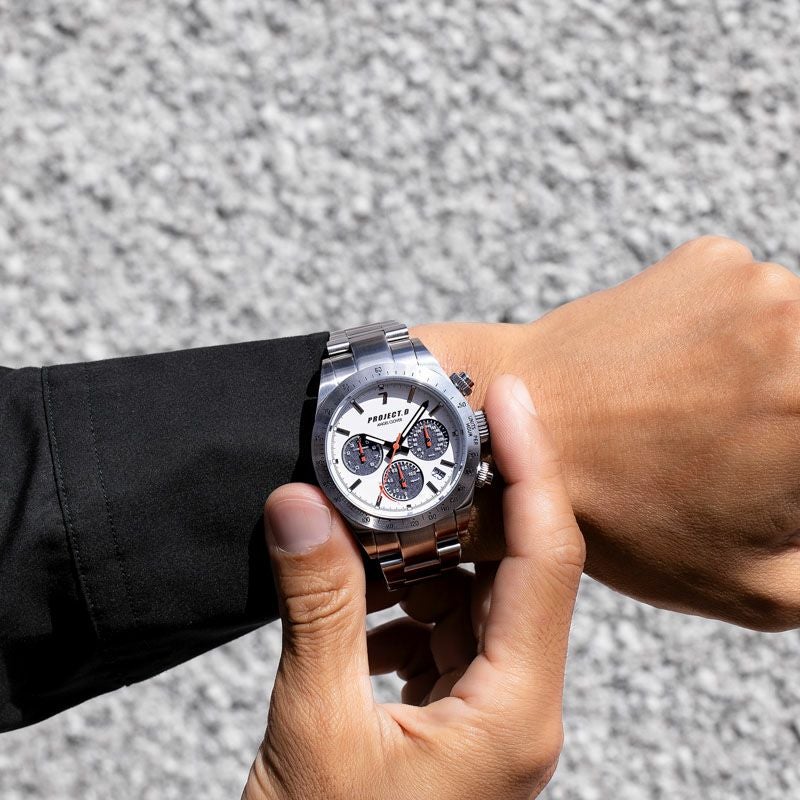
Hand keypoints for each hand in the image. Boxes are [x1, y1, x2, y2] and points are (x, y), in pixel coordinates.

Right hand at [243, 375, 584, 799]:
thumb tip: (298, 506)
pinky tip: (365, 595)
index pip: (545, 560)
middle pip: (516, 570)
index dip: (532, 468)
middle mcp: (517, 708)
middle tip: (430, 444)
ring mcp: (488, 714)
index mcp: (513, 713)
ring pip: (476, 597)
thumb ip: (315, 607)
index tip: (512, 401)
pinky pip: (445, 630)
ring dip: (427, 553)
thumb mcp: (315, 727)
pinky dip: (408, 598)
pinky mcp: (454, 718)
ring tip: (379, 520)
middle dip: (471, 501)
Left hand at [413, 236, 799, 630]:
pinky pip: (745, 300)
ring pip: (794, 333)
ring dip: (770, 369)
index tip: (772, 468)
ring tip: (696, 414)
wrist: (511, 429)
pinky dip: (726, 333)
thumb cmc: (624, 517)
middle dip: (792, 417)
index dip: (797, 458)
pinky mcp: (707, 258)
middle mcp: (799, 323)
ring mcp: (753, 279)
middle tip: (732, 446)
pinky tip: (670, 374)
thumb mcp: (757, 588)